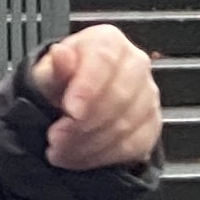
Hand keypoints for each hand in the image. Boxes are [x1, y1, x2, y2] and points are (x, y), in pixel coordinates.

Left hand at [31, 26, 159, 170]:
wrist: (73, 103)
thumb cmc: (61, 84)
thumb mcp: (46, 75)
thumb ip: (54, 69)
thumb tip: (60, 54)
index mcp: (109, 41)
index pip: (105, 60)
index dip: (88, 88)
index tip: (70, 111)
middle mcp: (136, 63)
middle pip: (120, 96)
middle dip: (84, 124)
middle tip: (55, 140)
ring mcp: (149, 94)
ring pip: (126, 125)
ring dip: (89, 145)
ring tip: (61, 152)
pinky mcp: (152, 124)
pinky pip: (134, 146)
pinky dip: (104, 156)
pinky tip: (82, 157)